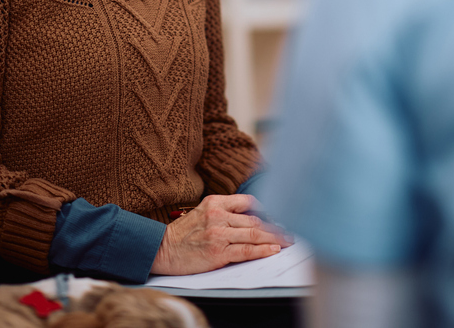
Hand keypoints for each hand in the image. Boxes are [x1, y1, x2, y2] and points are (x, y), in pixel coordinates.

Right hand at [150, 194, 293, 275]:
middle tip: (291, 232)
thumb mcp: (202, 212)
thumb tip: (252, 218)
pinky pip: (246, 250)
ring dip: (275, 239)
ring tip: (288, 242)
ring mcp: (218, 234)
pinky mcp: (218, 252)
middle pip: (256, 219)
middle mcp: (218, 215)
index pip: (249, 202)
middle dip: (277, 227)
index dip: (267, 210)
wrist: (162, 249)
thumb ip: (224, 212)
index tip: (279, 218)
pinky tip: (274, 250)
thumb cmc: (183, 234)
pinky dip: (263, 250)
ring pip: (255, 234)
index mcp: (215, 202)